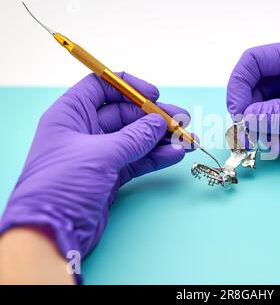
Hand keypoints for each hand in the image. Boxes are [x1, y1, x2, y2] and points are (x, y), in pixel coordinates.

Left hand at [0, 72, 192, 261]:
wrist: (52, 233)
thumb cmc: (63, 185)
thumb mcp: (101, 154)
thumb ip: (134, 137)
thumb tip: (159, 123)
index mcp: (70, 115)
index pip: (101, 87)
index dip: (129, 87)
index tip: (154, 94)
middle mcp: (84, 131)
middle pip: (125, 114)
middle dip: (154, 117)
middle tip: (182, 120)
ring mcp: (99, 155)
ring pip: (136, 139)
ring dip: (162, 139)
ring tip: (187, 140)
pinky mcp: (110, 176)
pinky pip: (138, 160)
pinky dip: (156, 157)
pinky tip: (175, 155)